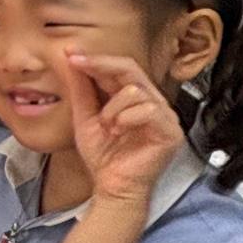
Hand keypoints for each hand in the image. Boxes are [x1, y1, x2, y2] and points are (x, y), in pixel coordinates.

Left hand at [57, 51, 184, 203]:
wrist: (112, 187)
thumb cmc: (103, 156)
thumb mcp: (85, 117)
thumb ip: (81, 89)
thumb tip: (71, 58)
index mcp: (134, 98)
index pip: (121, 68)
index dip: (97, 59)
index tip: (71, 55)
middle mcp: (152, 102)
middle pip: (131, 69)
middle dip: (101, 65)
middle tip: (78, 64)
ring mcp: (165, 116)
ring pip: (135, 91)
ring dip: (112, 108)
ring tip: (107, 128)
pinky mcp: (171, 131)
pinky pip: (150, 110)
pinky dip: (127, 118)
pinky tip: (119, 132)